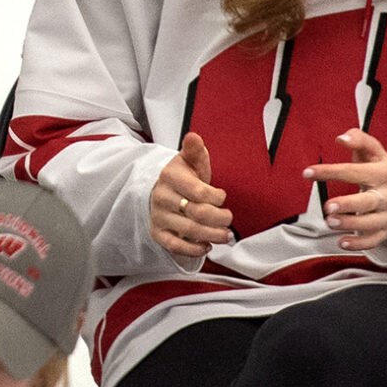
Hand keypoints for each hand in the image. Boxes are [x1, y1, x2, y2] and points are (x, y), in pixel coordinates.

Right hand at [151, 131, 234, 258]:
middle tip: (229, 219)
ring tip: (225, 235)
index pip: (198, 191)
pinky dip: (193, 250)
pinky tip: (206, 246)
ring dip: (212, 235)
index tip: (222, 197)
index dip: (216, 197)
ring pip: (188, 230)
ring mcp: (158, 216)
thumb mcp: (190, 161)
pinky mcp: (158, 233)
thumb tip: (194, 137)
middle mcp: (161, 197)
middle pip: (196, 213)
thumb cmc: (183, 177)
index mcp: (170, 176)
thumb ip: (194, 151)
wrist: (162, 191)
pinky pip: (174, 246)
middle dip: (219, 218)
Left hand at [307, 129, 386, 251]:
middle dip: (348, 204)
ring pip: (370, 224)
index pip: (355, 171)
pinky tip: (341, 242)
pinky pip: (373, 241)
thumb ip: (360, 141)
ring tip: (330, 221)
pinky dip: (358, 244)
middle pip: (368, 202)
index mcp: (384, 174)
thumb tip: (342, 137)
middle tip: (329, 206)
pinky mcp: (385, 231)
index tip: (307, 172)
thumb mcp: (376, 153)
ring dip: (349, 224)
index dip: (330, 171)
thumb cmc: (383, 172)